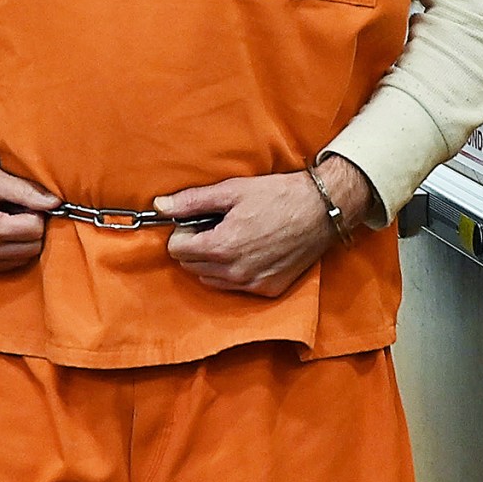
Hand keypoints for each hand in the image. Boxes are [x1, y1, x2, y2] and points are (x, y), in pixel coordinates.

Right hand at [0, 135, 57, 275]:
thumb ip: (26, 192)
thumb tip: (55, 203)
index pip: (35, 230)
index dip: (35, 211)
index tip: (22, 200)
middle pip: (32, 248)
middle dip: (29, 227)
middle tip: (13, 208)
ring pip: (22, 259)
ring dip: (19, 239)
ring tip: (2, 218)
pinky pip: (6, 265)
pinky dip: (8, 249)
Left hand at [158, 163, 365, 298]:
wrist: (322, 211)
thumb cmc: (279, 196)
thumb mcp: (233, 191)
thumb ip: (192, 201)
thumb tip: (160, 206)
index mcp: (221, 247)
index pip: (177, 250)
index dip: (183, 231)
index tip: (198, 220)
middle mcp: (234, 273)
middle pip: (191, 266)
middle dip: (196, 246)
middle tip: (217, 225)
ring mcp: (252, 284)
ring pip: (210, 279)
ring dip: (213, 261)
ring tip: (234, 236)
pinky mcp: (268, 290)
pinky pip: (235, 286)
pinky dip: (234, 271)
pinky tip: (251, 249)